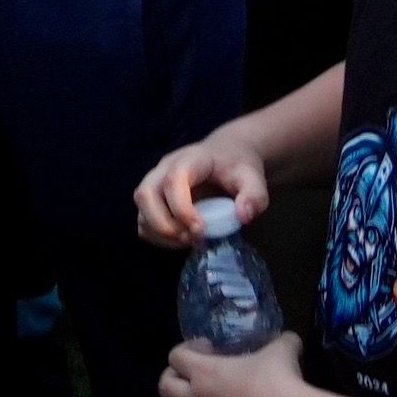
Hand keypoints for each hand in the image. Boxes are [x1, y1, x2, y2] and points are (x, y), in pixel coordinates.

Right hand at [133, 134, 269, 248]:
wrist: (226, 156)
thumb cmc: (237, 167)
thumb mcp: (253, 178)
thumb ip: (254, 196)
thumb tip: (243, 217)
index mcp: (190, 159)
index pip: (173, 180)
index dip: (181, 208)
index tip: (201, 229)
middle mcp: (164, 168)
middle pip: (145, 194)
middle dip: (164, 224)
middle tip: (192, 238)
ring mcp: (155, 183)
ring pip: (141, 209)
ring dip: (160, 233)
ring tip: (190, 240)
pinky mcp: (153, 200)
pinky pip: (143, 221)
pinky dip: (157, 237)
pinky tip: (182, 240)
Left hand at [160, 331, 307, 396]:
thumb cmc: (279, 381)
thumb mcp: (283, 349)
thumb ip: (282, 341)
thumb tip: (289, 340)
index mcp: (205, 373)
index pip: (176, 357)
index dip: (187, 348)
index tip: (209, 348)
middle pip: (165, 389)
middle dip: (174, 378)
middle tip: (195, 375)